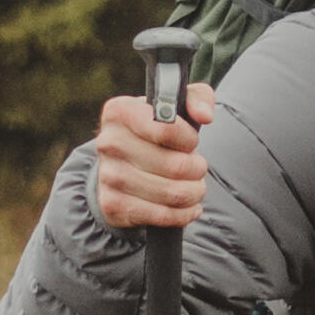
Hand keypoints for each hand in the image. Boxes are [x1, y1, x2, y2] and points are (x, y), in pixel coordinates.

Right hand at [93, 86, 210, 236]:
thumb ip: (197, 98)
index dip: (189, 139)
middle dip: (197, 169)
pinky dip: (183, 214)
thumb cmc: (154, 131)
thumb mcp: (174, 106)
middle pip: (175, 165)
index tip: (190, 142)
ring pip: (172, 193)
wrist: (120, 165)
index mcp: (120, 111)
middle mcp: (109, 142)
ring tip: (195, 187)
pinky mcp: (113, 205)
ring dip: (194, 192)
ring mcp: (108, 176)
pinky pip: (161, 216)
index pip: (167, 128)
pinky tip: (189, 207)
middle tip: (198, 168)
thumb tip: (205, 115)